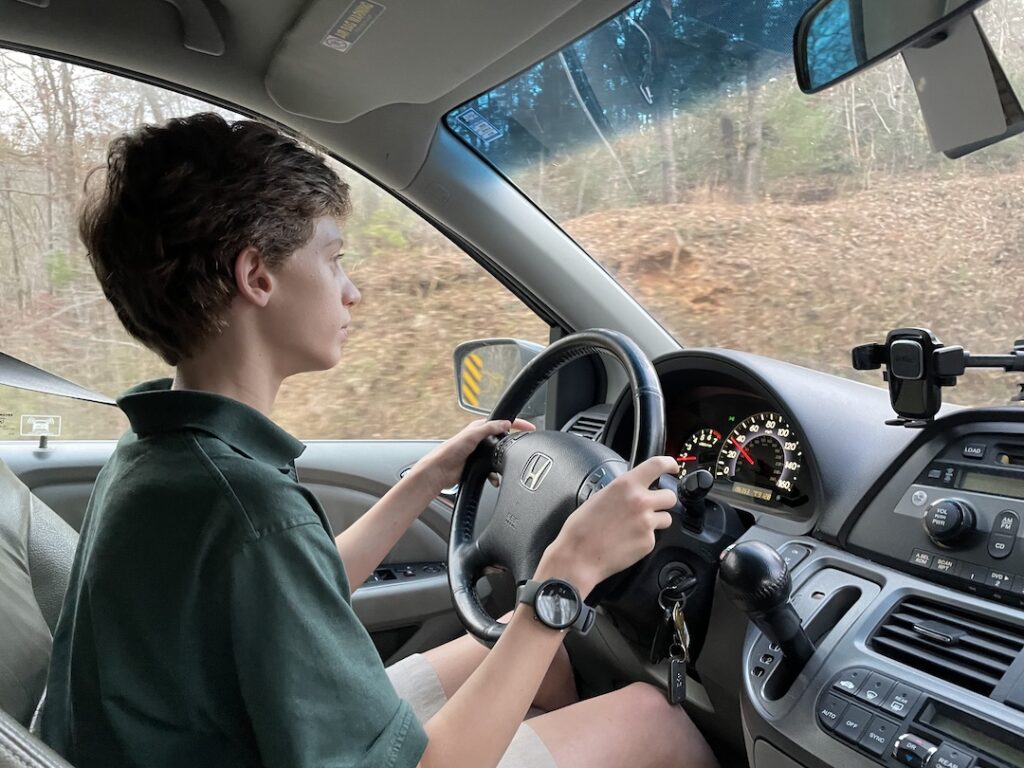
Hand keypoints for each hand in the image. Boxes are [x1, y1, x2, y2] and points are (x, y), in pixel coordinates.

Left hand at [412, 418, 535, 494]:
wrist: (440, 470)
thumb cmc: (450, 450)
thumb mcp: (472, 434)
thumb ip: (490, 428)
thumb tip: (506, 423)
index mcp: (480, 428)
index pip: (503, 422)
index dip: (518, 424)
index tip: (531, 427)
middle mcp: (481, 439)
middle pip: (504, 439)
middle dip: (513, 444)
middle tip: (525, 446)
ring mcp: (481, 453)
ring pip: (500, 456)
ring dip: (504, 462)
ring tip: (507, 466)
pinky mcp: (480, 466)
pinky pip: (494, 469)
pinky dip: (496, 474)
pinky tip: (495, 478)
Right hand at [537, 456, 677, 597]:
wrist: (579, 556)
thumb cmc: (581, 528)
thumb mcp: (599, 497)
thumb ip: (621, 491)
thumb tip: (632, 490)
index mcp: (626, 485)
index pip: (657, 465)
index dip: (669, 464)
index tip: (673, 467)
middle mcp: (640, 501)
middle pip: (670, 496)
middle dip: (663, 500)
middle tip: (653, 505)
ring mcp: (647, 523)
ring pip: (666, 518)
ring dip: (656, 520)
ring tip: (636, 526)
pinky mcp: (648, 543)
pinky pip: (654, 537)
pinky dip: (644, 538)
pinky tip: (628, 540)